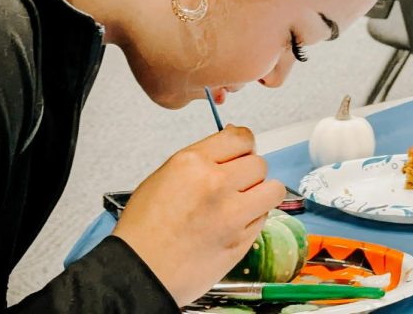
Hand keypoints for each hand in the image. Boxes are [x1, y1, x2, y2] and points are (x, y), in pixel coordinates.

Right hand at [112, 126, 283, 304]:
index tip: (243, 153)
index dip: (245, 145)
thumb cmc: (144, 231)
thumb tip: (231, 142)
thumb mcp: (163, 178)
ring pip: (273, 189)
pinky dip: (255, 219)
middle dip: (250, 173)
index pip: (241, 137)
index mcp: (192, 163)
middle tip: (236, 185)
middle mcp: (215, 184)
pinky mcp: (242, 240)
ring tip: (244, 203)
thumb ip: (201, 160)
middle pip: (258, 163)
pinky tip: (235, 225)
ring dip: (262, 194)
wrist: (139, 275)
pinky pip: (264, 218)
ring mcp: (232, 213)